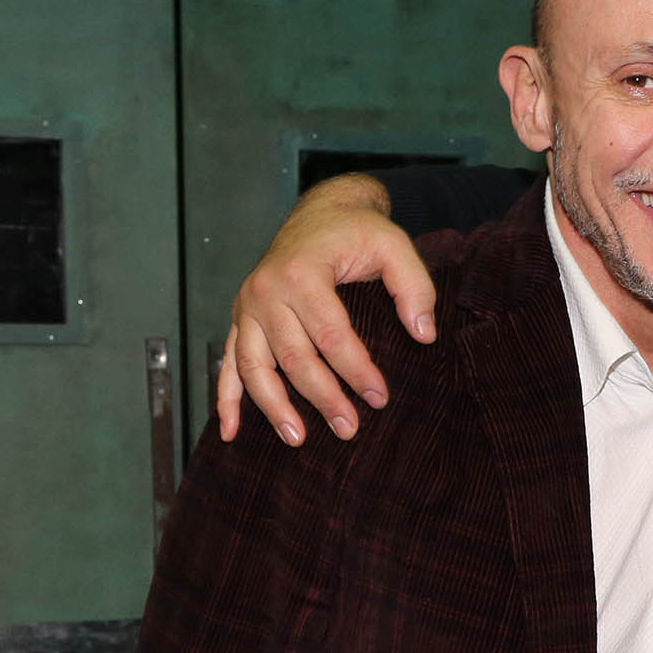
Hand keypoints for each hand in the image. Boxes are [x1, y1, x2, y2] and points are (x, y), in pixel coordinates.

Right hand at [216, 175, 435, 446]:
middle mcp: (266, 290)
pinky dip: (227, 399)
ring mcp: (247, 307)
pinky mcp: (240, 319)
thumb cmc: (357, 232)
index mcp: (302, 273)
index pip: (331, 334)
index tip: (379, 397)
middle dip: (323, 398)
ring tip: (299, 439)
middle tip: (349, 430)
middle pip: (294, 357)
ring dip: (275, 407)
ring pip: (255, 367)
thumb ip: (414, 286)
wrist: (320, 213)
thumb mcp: (394, 245)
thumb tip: (424, 334)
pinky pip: (228, 364)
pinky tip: (232, 432)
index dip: (356, 370)